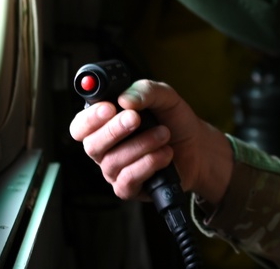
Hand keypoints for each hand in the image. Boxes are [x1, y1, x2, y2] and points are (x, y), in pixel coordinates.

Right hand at [69, 79, 232, 203]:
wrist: (198, 147)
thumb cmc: (174, 121)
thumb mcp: (165, 97)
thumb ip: (145, 91)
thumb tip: (125, 99)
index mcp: (105, 123)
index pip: (80, 125)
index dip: (90, 118)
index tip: (109, 108)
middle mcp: (104, 148)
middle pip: (91, 144)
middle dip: (114, 130)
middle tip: (136, 118)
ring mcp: (114, 170)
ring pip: (113, 161)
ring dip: (142, 145)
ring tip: (164, 134)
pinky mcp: (129, 189)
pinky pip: (127, 180)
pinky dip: (148, 164)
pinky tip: (165, 154)